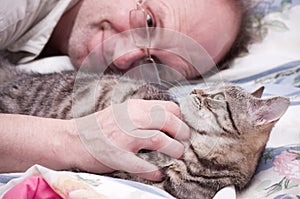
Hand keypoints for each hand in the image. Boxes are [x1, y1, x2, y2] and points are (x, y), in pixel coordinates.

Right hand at [73, 99, 189, 180]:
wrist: (73, 139)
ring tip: (176, 155)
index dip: (180, 119)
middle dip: (182, 134)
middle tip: (183, 142)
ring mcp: (125, 137)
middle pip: (169, 122)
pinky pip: (144, 165)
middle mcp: (132, 119)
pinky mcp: (118, 156)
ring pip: (161, 141)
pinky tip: (158, 172)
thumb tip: (167, 120)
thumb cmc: (99, 127)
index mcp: (135, 107)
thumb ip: (143, 113)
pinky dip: (155, 170)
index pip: (169, 108)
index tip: (181, 127)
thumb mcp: (122, 112)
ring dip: (174, 150)